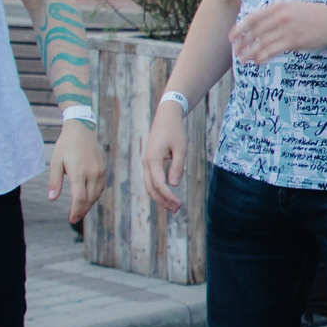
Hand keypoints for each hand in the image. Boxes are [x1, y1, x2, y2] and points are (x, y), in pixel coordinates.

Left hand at [47, 119, 106, 224]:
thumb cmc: (65, 146)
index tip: (71, 219)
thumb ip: (54, 181)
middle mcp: (92, 173)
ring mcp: (99, 172)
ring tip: (79, 210)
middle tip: (74, 219)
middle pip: (89, 199)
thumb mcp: (55, 162)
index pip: (80, 198)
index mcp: (79, 172)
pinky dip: (94, 196)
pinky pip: (101, 188)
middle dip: (82, 211)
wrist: (81, 130)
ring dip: (88, 205)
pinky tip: (87, 198)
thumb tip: (52, 199)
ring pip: (96, 195)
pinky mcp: (103, 170)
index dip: (76, 211)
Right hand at [143, 99, 190, 213]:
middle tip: (177, 210)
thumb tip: (173, 185)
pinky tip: (168, 195)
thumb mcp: (181, 148)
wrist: (166, 117)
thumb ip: (177, 166)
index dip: (168, 196)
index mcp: (153, 159)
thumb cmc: (175, 131)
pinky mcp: (149, 162)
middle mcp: (146, 162)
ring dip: (160, 197)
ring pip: (149, 185)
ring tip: (174, 207)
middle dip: (163, 201)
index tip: (179, 204)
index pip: (159, 184)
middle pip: (151, 188)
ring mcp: (146, 162)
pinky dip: (158, 190)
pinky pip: (151, 180)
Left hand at [228, 0, 326, 65]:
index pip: (252, 18)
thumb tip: (261, 25)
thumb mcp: (294, 7)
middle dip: (242, 43)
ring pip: (261, 43)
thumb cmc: (315, 15)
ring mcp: (286, 29)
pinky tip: (256, 61)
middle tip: (235, 51)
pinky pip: (272, 51)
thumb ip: (277, 14)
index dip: (239, 28)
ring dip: (249, 53)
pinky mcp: (293, 42)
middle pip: (254, 32)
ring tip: (243, 59)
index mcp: (279, 6)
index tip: (232, 37)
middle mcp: (280, 17)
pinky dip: (262, 57)